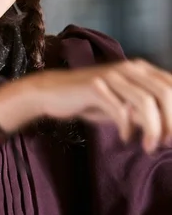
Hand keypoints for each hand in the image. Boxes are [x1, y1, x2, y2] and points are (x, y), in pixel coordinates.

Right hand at [0, 59, 171, 153]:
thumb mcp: (124, 107)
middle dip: (170, 123)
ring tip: (148, 146)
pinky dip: (127, 128)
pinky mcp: (95, 86)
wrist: (54, 93)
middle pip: (165, 93)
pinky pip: (120, 110)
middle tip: (164, 144)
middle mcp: (129, 68)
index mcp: (140, 70)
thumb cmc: (91, 101)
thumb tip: (168, 129)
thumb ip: (146, 113)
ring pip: (145, 102)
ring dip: (152, 128)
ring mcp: (112, 76)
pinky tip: (125, 138)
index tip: (171, 136)